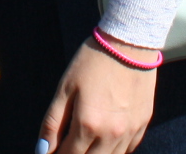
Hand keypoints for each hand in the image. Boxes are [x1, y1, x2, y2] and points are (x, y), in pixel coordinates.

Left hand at [41, 41, 156, 153]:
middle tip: (66, 146)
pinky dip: (114, 150)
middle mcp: (111, 134)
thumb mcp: (65, 88)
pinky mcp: (143, 124)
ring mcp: (129, 131)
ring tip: (83, 144)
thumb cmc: (92, 62)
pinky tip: (104, 142)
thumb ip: (53, 123)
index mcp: (88, 125)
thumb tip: (43, 150)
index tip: (51, 152)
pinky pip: (127, 150)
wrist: (129, 43)